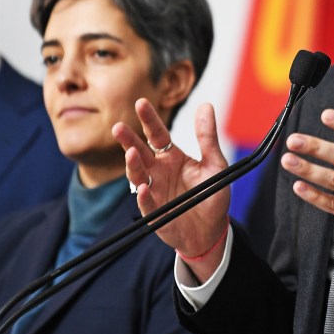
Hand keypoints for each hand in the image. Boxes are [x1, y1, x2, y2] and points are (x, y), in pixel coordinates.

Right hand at [112, 99, 229, 272]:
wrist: (212, 230)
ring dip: (133, 165)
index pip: (157, 134)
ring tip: (131, 154)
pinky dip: (144, 197)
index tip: (140, 103)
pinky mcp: (155, 213)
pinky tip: (143, 189)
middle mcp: (158, 172)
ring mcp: (154, 191)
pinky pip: (147, 204)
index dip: (149, 120)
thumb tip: (206, 105)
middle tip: (118, 127)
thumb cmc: (211, 194)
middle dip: (129, 140)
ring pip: (137, 176)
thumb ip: (207, 137)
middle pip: (140, 152)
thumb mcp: (215, 164)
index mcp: (172, 157)